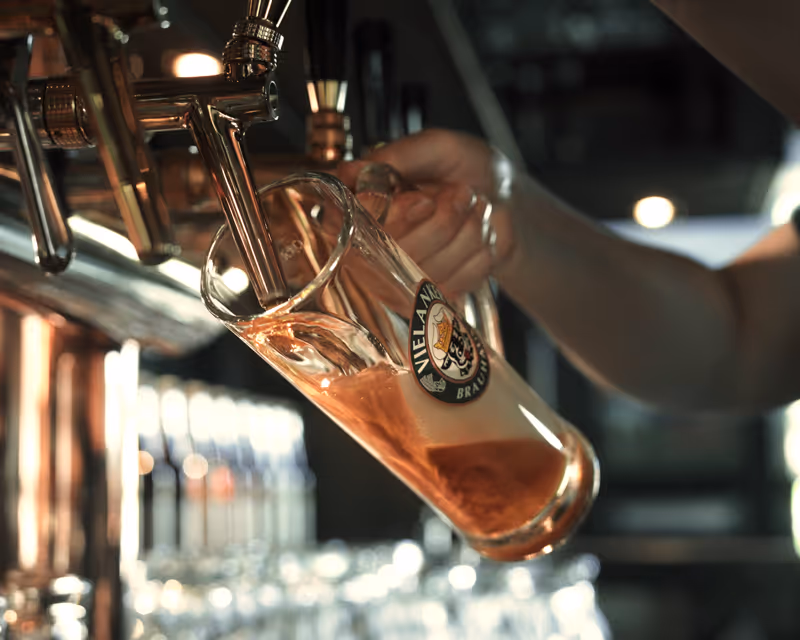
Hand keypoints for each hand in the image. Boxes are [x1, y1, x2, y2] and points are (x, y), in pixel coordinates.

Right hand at [338, 129, 516, 295]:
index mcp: (361, 201)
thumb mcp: (437, 147)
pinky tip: (477, 234)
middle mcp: (372, 242)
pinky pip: (456, 283)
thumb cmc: (466, 168)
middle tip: (462, 192)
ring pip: (431, 270)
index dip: (395, 217)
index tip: (424, 201)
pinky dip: (478, 254)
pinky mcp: (430, 294)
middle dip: (444, 220)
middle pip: (398, 253)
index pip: (359, 226)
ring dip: (467, 232)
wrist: (504, 194)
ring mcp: (401, 273)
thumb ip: (399, 156)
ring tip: (474, 208)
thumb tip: (357, 171)